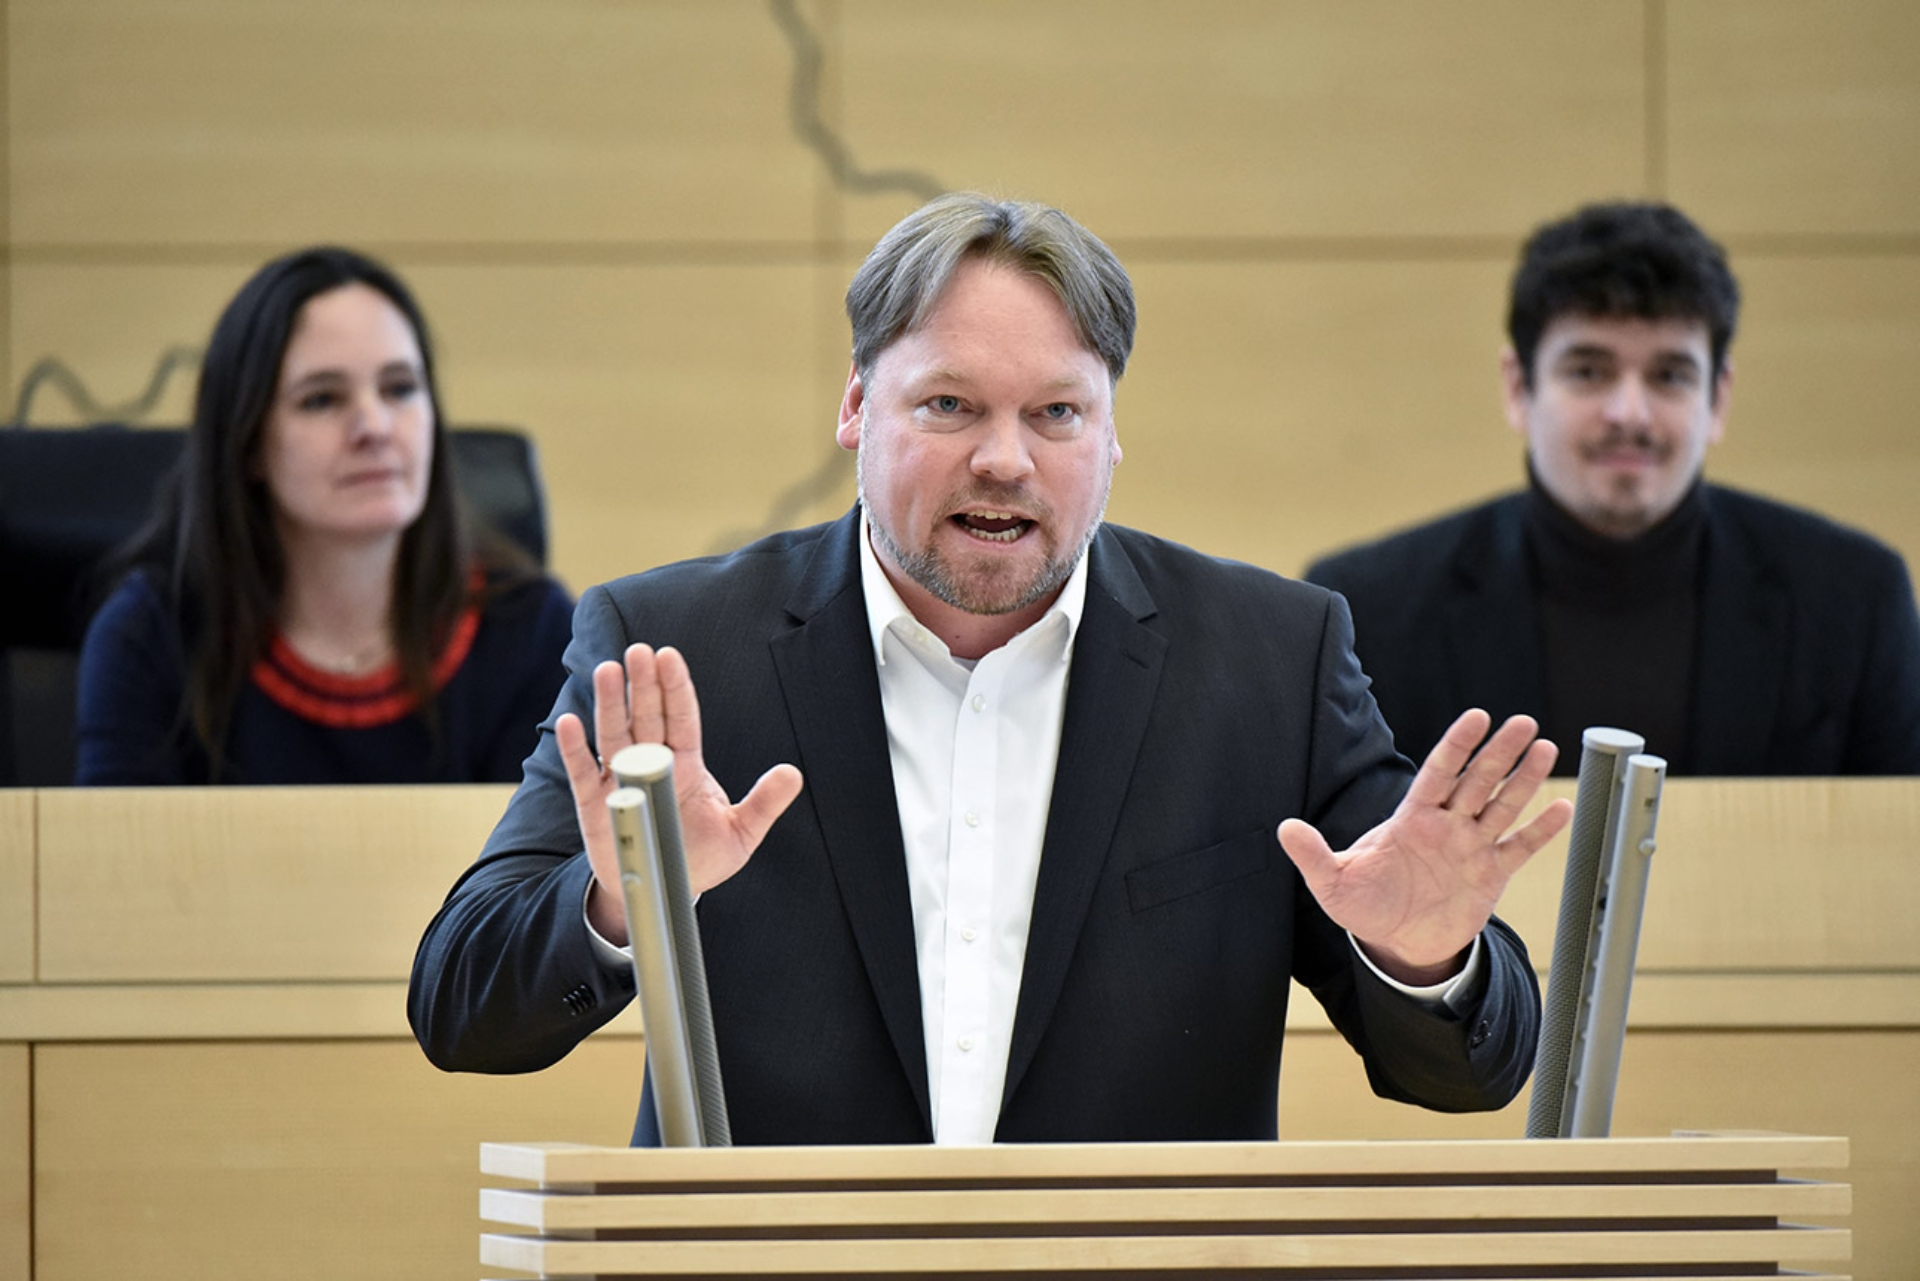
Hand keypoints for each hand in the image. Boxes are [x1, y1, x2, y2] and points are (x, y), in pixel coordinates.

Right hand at [555, 644, 803, 944]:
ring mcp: (621, 781)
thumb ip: (764, 803)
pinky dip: (574, 749)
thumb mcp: (740, 834)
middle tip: (639, 651)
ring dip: (610, 704)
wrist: (664, 891)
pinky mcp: (595, 804)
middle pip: (647, 717)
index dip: (676, 688)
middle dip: (644, 684)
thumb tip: (793, 774)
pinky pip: (583, 772)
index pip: (682, 718)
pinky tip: (569, 723)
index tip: (669, 657)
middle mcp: (652, 765)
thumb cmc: (700, 859)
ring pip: (614, 735)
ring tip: (607, 671)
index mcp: (687, 766)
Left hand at [1278, 709, 1570, 984]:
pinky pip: (1519, 847)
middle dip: (1498, 752)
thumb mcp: (1332, 882)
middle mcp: (1446, 825)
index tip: (1477, 717)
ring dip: (1524, 779)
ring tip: (1545, 747)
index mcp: (1411, 818)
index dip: (1456, 745)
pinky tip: (1562, 808)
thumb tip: (1284, 828)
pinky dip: (1541, 830)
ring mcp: (1471, 847)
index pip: (1437, 772)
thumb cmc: (1365, 905)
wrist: (1397, 942)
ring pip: (1502, 805)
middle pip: (1476, 781)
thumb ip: (1312, 854)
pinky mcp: (1491, 874)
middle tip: (1522, 722)